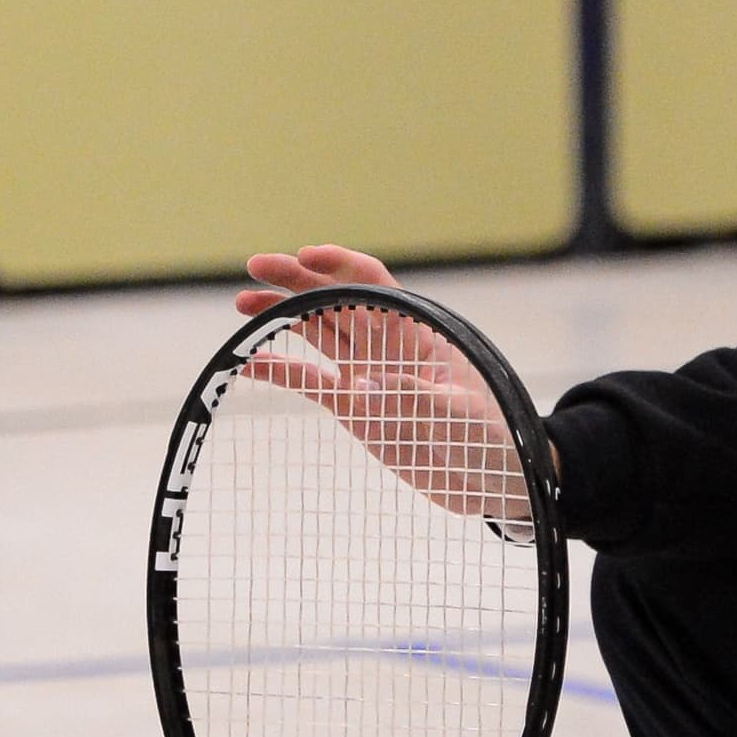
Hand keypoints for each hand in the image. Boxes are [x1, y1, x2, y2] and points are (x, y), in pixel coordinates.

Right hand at [233, 244, 528, 526]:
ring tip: (244, 304)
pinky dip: (280, 371)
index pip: (374, 284)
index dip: (340, 265)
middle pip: (335, 299)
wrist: (493, 481)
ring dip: (282, 314)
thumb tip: (368, 385)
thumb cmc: (491, 439)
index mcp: (416, 334)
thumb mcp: (462, 418)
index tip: (305, 255)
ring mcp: (367, 375)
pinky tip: (250, 362)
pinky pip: (310, 382)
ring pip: (317, 331)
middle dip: (296, 279)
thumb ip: (419, 398)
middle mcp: (386, 346)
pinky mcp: (354, 408)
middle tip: (256, 266)